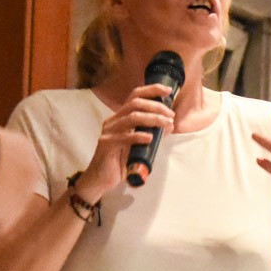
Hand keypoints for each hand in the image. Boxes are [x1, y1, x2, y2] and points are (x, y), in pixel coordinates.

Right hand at [71, 83, 174, 202]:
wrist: (100, 180)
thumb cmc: (119, 162)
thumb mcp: (137, 144)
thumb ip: (150, 133)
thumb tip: (169, 125)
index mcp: (120, 118)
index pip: (135, 96)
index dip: (151, 90)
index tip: (168, 90)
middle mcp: (113, 121)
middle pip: (135, 103)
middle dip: (156, 106)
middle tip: (171, 115)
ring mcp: (108, 132)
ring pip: (132, 117)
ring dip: (153, 119)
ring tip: (166, 124)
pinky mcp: (107, 145)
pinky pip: (125, 137)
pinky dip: (140, 136)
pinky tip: (150, 138)